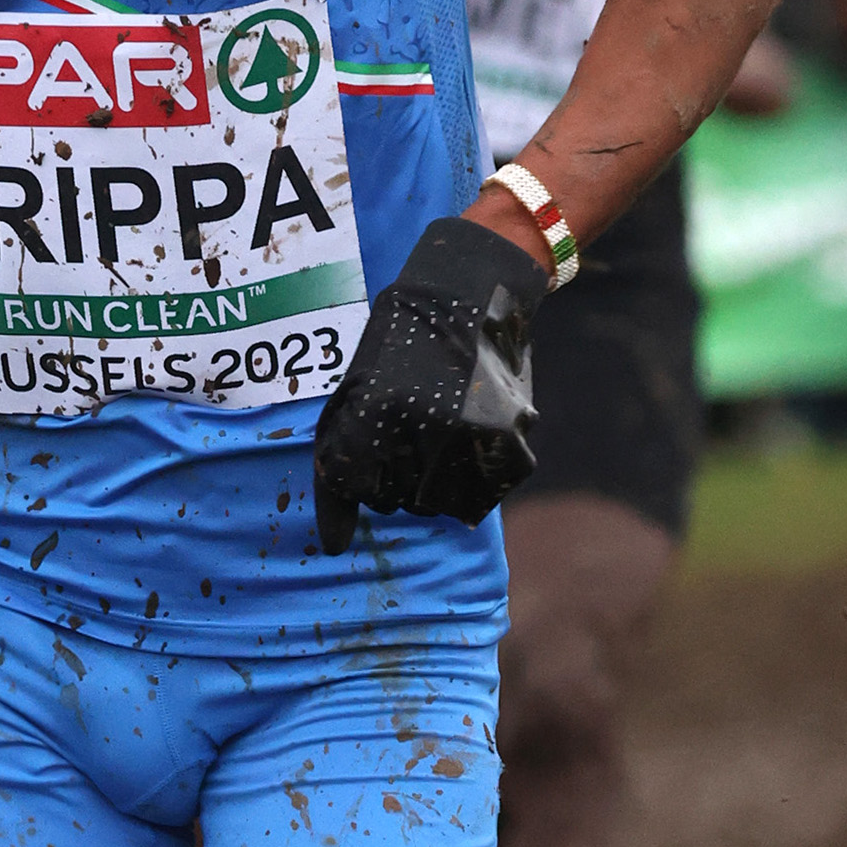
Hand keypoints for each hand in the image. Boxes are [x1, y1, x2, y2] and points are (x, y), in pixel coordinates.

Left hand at [311, 217, 546, 553]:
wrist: (471, 299)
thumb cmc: (400, 346)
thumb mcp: (356, 391)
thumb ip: (339, 465)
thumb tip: (333, 547)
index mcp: (377, 410)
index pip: (353, 487)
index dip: (358, 468)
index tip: (371, 441)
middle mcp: (428, 431)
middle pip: (395, 501)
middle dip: (394, 473)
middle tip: (411, 423)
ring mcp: (477, 443)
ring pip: (439, 505)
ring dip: (433, 479)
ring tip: (440, 426)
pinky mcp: (514, 450)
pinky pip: (480, 495)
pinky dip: (471, 472)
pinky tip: (469, 430)